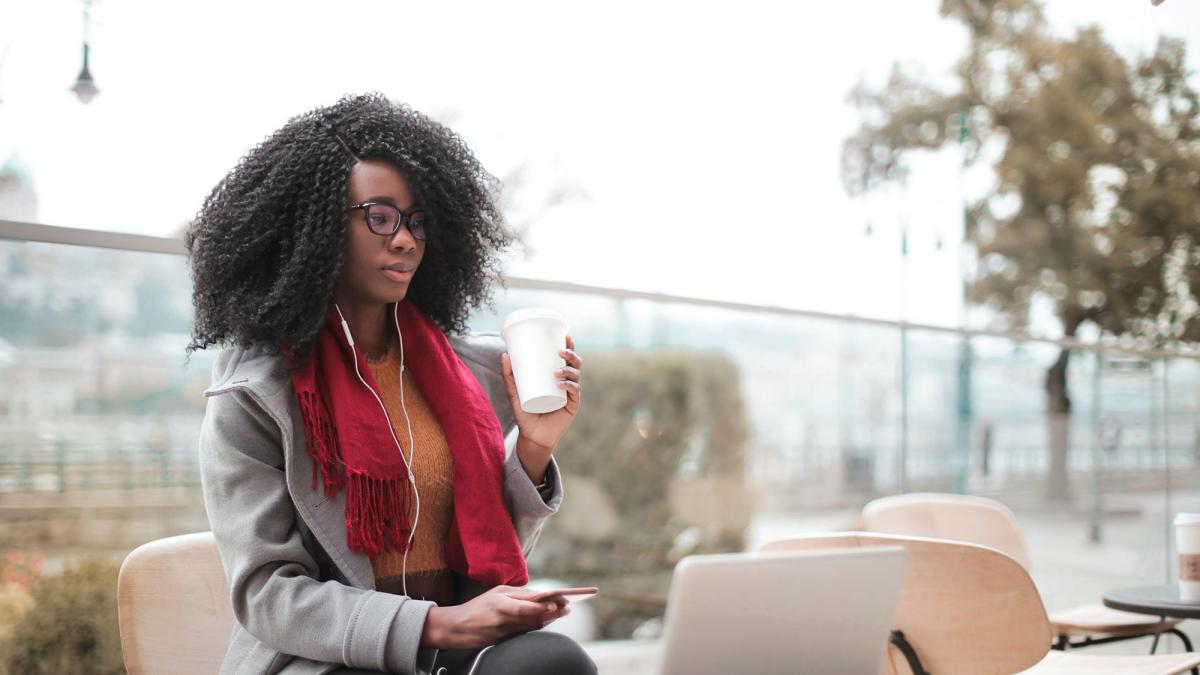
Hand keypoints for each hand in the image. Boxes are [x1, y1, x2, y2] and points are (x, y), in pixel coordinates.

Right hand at [420, 585, 570, 649]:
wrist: (456, 628)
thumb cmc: (479, 606)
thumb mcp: (497, 593)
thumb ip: (519, 593)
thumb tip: (541, 595)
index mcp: (499, 604)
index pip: (525, 606)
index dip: (544, 606)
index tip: (559, 602)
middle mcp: (503, 620)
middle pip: (533, 618)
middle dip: (553, 613)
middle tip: (568, 607)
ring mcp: (504, 633)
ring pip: (532, 627)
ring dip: (549, 620)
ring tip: (563, 612)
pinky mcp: (504, 643)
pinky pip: (526, 633)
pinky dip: (538, 626)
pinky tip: (548, 620)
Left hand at [501, 336, 581, 480]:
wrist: (531, 436)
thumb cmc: (525, 413)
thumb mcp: (514, 392)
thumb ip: (508, 375)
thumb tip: (504, 354)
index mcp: (557, 376)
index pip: (566, 358)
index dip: (569, 346)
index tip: (564, 336)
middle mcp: (566, 383)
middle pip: (575, 364)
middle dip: (571, 355)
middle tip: (559, 352)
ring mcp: (570, 395)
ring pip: (576, 376)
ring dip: (568, 370)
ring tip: (556, 371)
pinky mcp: (572, 406)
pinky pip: (574, 392)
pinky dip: (569, 385)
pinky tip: (562, 383)